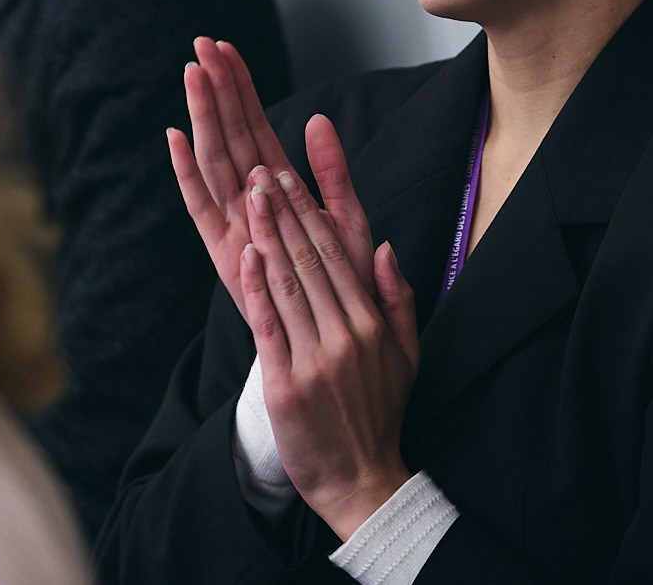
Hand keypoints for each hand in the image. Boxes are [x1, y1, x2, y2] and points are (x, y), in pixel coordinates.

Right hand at [168, 39, 376, 318]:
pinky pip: (202, 207)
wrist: (335, 347)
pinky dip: (187, 174)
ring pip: (215, 160)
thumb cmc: (342, 286)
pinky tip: (174, 138)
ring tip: (191, 75)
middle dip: (215, 90)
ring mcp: (234, 225)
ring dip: (203, 117)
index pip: (256, 125)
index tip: (224, 47)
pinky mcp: (224, 254)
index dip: (240, 87)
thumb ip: (332, 172)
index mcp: (278, 190)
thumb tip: (318, 118)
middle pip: (229, 134)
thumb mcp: (347, 222)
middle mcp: (249, 202)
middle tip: (200, 46)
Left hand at [242, 160, 418, 541]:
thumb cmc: (380, 413)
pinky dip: (256, 290)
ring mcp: (316, 359)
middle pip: (310, 259)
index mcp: (371, 323)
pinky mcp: (287, 385)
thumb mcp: (406, 354)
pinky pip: (269, 327)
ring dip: (267, 236)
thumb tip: (384, 247)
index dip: (310, 212)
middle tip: (260, 171)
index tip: (288, 176)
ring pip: (288, 284)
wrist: (361, 480)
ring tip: (248, 197)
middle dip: (282, 211)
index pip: (337, 254)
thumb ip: (397, 298)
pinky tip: (246, 256)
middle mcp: (346, 335)